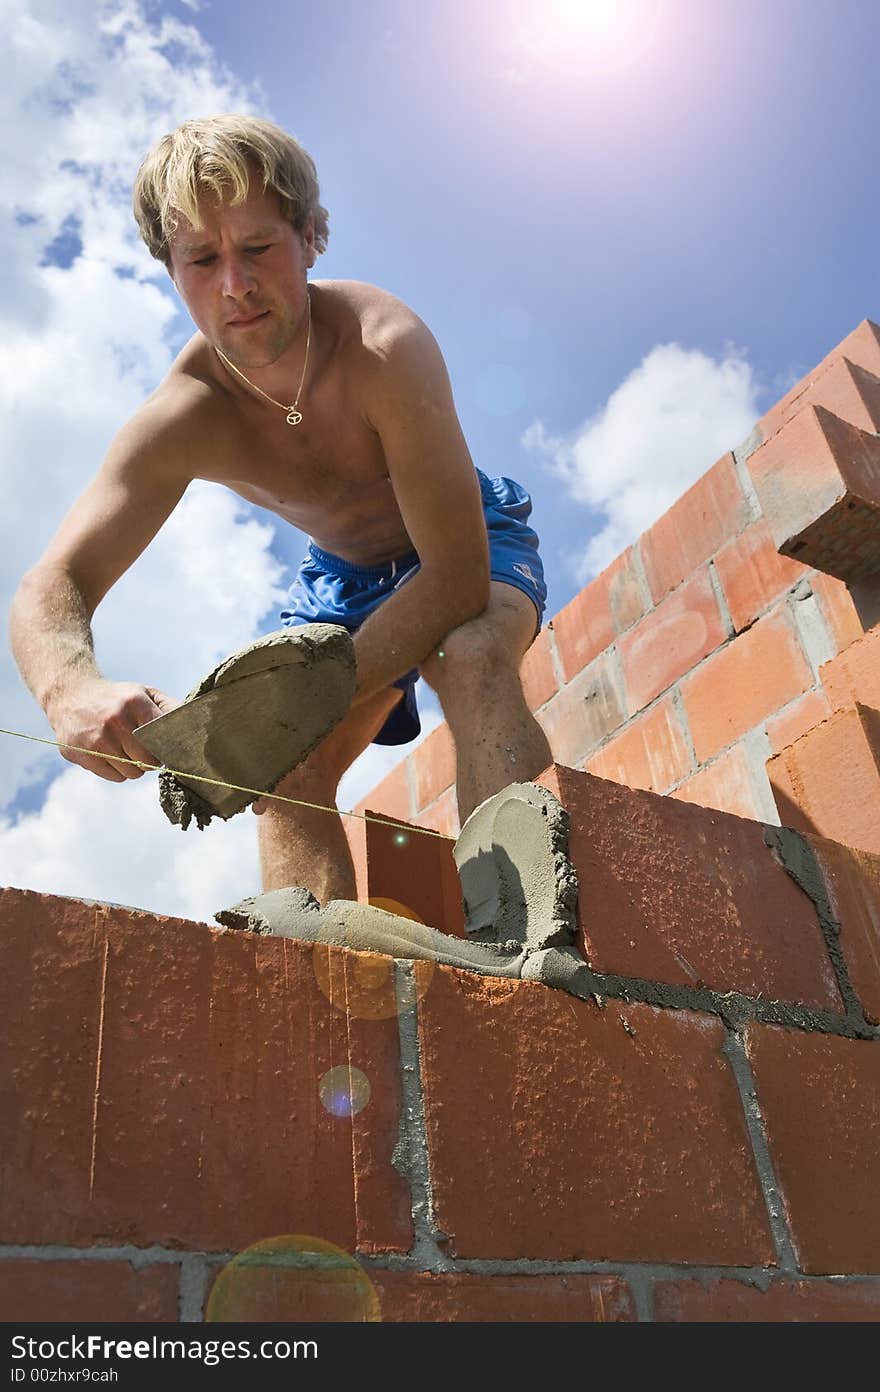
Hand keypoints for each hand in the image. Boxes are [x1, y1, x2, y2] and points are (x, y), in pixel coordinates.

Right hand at [50, 680, 180, 782]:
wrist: (70, 695)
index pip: (163, 740)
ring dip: (134, 766)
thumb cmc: (117, 698)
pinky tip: (110, 754)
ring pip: (133, 773)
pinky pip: (114, 777)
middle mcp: (115, 720)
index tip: (164, 746)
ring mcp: (96, 738)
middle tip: (144, 750)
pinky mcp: (81, 753)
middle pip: (150, 761)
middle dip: (151, 759)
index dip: (166, 747)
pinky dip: (117, 771)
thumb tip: (191, 728)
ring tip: (126, 750)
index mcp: (134, 702)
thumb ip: (169, 709)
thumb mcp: (143, 693)